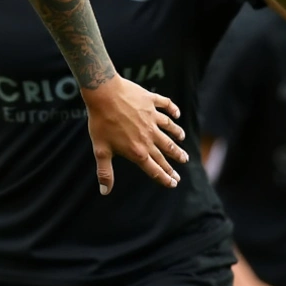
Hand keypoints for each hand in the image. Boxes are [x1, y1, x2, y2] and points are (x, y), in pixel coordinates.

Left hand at [81, 75, 185, 193]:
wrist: (103, 93)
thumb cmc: (100, 122)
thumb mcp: (101, 150)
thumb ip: (105, 172)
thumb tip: (105, 192)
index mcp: (137, 150)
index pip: (154, 169)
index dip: (165, 178)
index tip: (174, 183)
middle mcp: (148, 136)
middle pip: (165, 151)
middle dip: (175, 160)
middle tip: (184, 163)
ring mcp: (152, 118)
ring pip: (170, 130)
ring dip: (177, 135)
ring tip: (182, 140)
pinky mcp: (151, 101)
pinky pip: (166, 106)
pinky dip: (173, 110)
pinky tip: (177, 115)